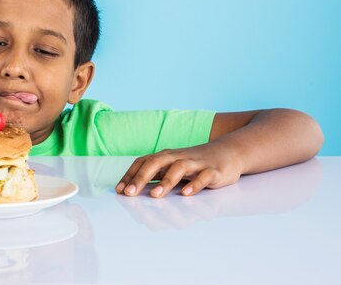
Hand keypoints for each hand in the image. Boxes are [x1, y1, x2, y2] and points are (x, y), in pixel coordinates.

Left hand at [115, 144, 242, 197]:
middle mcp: (177, 157)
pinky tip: (186, 193)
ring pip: (178, 168)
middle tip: (130, 193)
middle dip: (141, 178)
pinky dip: (195, 184)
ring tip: (155, 195)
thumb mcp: (172, 168)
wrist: (228, 152)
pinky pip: (203, 176)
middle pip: (156, 163)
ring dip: (166, 182)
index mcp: (165, 157)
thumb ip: (155, 177)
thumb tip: (132, 190)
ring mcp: (195, 163)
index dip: (130, 175)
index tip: (119, 190)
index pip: (143, 162)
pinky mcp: (213, 170)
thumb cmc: (194, 164)